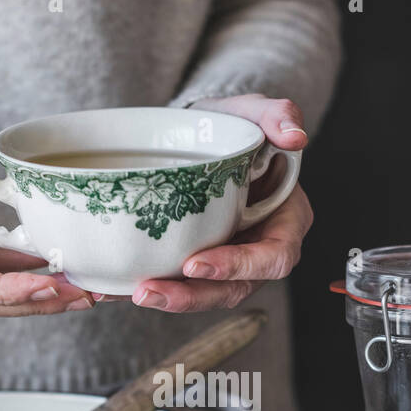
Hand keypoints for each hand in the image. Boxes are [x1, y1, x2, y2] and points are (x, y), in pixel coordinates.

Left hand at [130, 94, 311, 312]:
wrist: (199, 134)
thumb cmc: (232, 126)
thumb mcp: (253, 111)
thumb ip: (277, 115)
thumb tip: (295, 136)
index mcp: (286, 222)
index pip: (274, 257)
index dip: (238, 266)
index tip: (195, 263)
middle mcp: (260, 250)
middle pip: (234, 289)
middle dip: (192, 296)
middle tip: (149, 290)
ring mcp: (229, 262)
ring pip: (205, 294)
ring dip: (169, 299)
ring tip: (133, 293)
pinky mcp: (198, 265)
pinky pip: (179, 286)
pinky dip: (149, 289)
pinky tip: (114, 290)